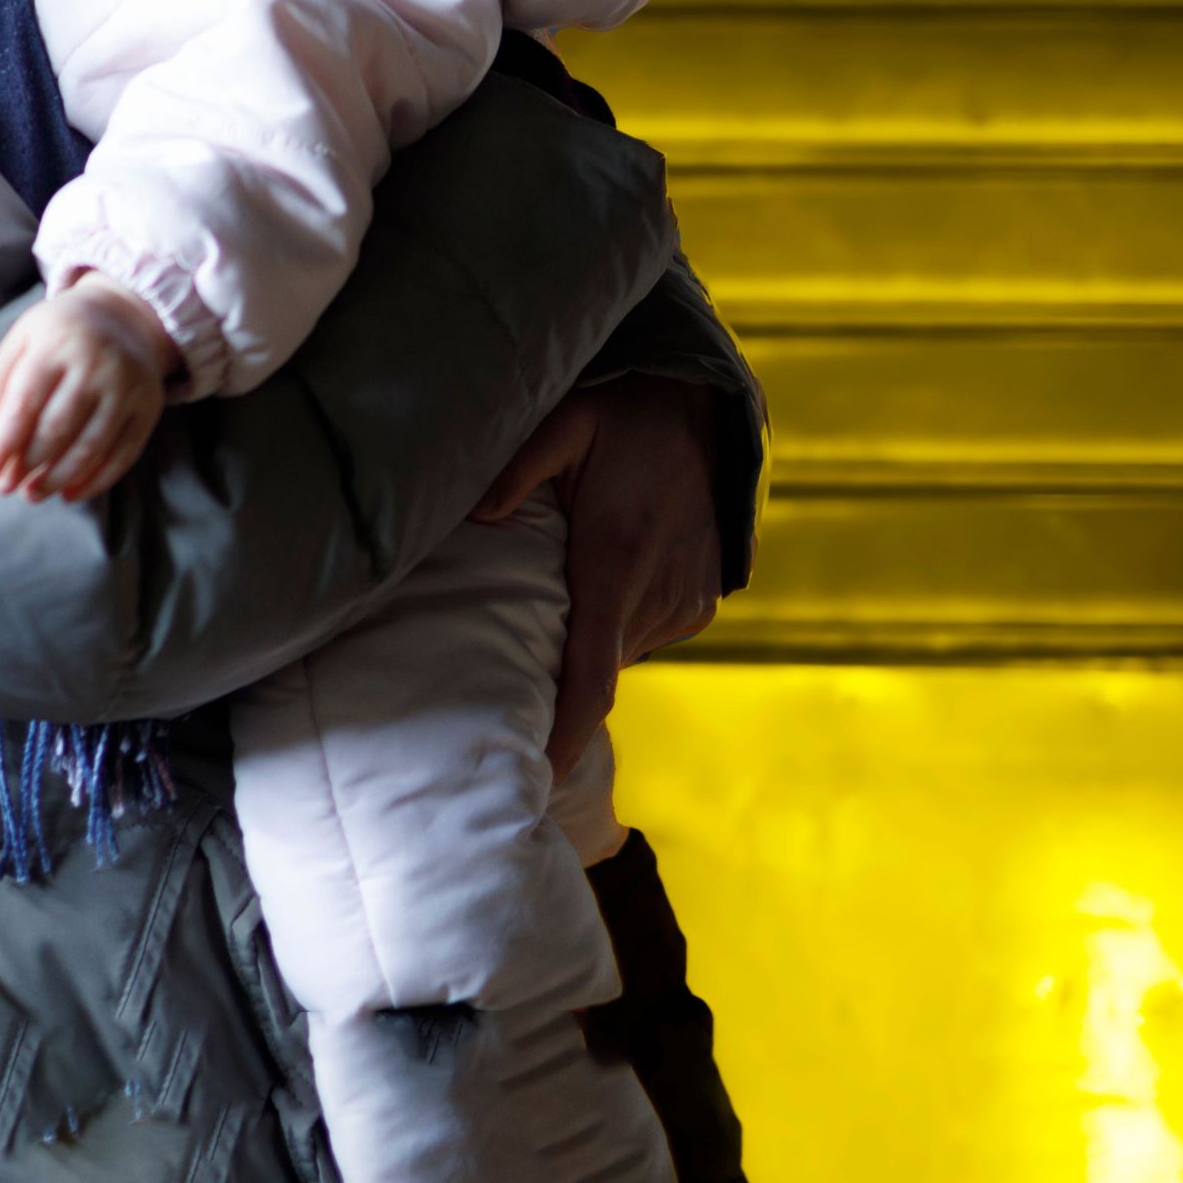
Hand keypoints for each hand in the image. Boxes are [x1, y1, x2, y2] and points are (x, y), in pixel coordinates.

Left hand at [0, 276, 176, 502]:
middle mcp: (95, 363)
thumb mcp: (21, 339)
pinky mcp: (149, 408)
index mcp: (56, 342)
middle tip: (6, 487)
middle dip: (27, 465)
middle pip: (56, 428)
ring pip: (90, 447)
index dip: (3, 444)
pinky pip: (122, 454)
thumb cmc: (59, 333)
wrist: (123, 315)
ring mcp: (127, 387)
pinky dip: (95, 481)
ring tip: (33, 493)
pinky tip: (70, 493)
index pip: (24, 403)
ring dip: (57, 479)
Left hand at [470, 375, 721, 776]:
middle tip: (503, 662)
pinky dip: (615, 624)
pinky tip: (597, 584)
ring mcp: (688, 602)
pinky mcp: (703, 603)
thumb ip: (515, 470)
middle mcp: (660, 594)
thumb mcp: (563, 422)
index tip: (542, 774)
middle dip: (555, 675)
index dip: (566, 730)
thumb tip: (476, 520)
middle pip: (595, 668)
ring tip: (554, 601)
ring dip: (588, 641)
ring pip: (620, 652)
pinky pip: (646, 634)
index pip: (591, 674)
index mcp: (616, 560)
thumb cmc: (621, 416)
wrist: (706, 408)